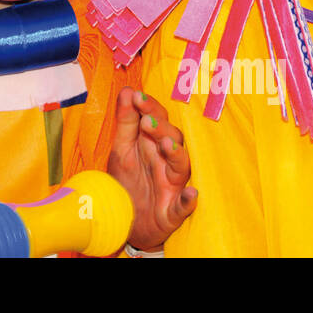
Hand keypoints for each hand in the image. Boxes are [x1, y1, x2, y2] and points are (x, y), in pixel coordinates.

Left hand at [107, 86, 196, 251]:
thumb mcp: (121, 149)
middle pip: (172, 138)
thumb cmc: (129, 182)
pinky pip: (184, 206)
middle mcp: (167, 161)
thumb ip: (125, 122)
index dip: (149, 107)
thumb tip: (127, 90)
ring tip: (166, 144)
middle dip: (161, 128)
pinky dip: (188, 200)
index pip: (157, 120)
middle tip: (145, 121)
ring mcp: (172, 185)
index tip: (136, 96)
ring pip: (181, 167)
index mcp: (153, 144)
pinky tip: (191, 194)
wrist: (126, 222)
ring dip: (176, 155)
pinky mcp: (173, 211)